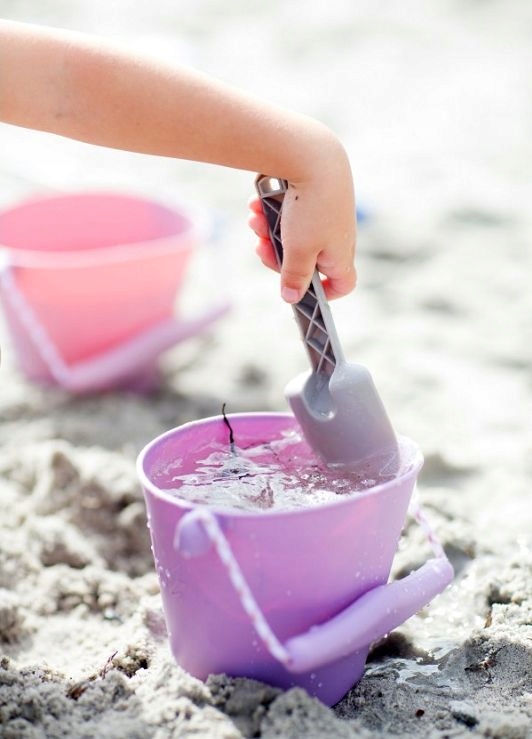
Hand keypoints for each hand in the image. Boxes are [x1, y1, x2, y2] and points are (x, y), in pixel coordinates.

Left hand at [248, 142, 356, 302]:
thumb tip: (292, 298)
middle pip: (302, 259)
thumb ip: (294, 277)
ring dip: (268, 231)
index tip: (301, 291)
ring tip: (255, 220)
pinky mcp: (309, 197)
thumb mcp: (298, 250)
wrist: (309, 153)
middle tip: (261, 248)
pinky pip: (285, 213)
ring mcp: (322, 216)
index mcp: (339, 254)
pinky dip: (270, 211)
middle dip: (277, 254)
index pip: (342, 283)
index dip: (325, 292)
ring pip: (288, 235)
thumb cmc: (310, 207)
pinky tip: (257, 205)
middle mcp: (334, 235)